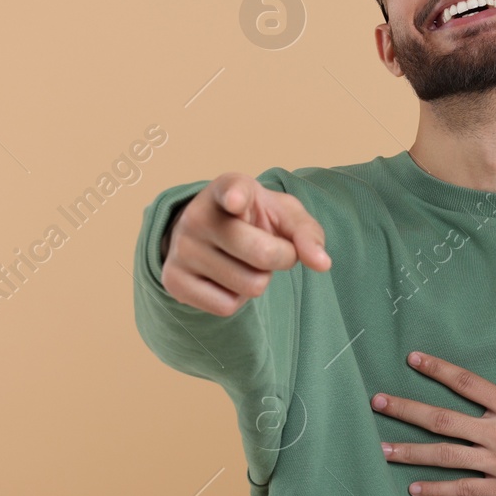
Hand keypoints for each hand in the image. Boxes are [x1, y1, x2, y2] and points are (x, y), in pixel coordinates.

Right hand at [160, 171, 329, 315]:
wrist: (210, 233)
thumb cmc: (255, 220)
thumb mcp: (285, 215)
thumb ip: (308, 234)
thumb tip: (322, 264)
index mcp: (228, 188)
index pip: (232, 191)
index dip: (237, 196)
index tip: (235, 201)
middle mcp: (197, 216)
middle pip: (263, 254)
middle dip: (282, 258)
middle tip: (273, 249)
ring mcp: (181, 249)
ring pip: (249, 286)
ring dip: (259, 280)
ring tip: (244, 261)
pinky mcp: (173, 280)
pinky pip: (227, 307)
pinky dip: (238, 299)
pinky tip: (227, 278)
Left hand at [371, 332, 495, 495]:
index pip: (465, 383)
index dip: (437, 369)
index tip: (413, 358)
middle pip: (441, 420)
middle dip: (406, 409)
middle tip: (377, 402)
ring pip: (444, 456)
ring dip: (410, 452)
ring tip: (381, 448)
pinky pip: (462, 490)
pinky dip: (437, 490)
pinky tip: (413, 490)